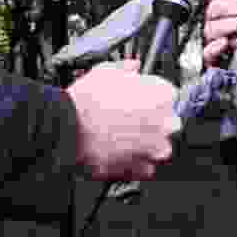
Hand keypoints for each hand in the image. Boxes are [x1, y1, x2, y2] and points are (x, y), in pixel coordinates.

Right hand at [67, 59, 180, 179]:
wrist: (66, 127)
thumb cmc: (86, 101)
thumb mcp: (106, 72)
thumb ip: (126, 69)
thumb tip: (132, 67)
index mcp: (161, 96)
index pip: (170, 95)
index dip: (155, 97)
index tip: (146, 99)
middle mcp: (163, 124)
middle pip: (170, 123)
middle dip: (155, 122)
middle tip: (134, 119)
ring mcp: (152, 148)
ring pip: (161, 148)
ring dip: (149, 144)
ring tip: (128, 139)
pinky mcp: (137, 168)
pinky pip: (145, 169)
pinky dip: (136, 164)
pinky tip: (123, 155)